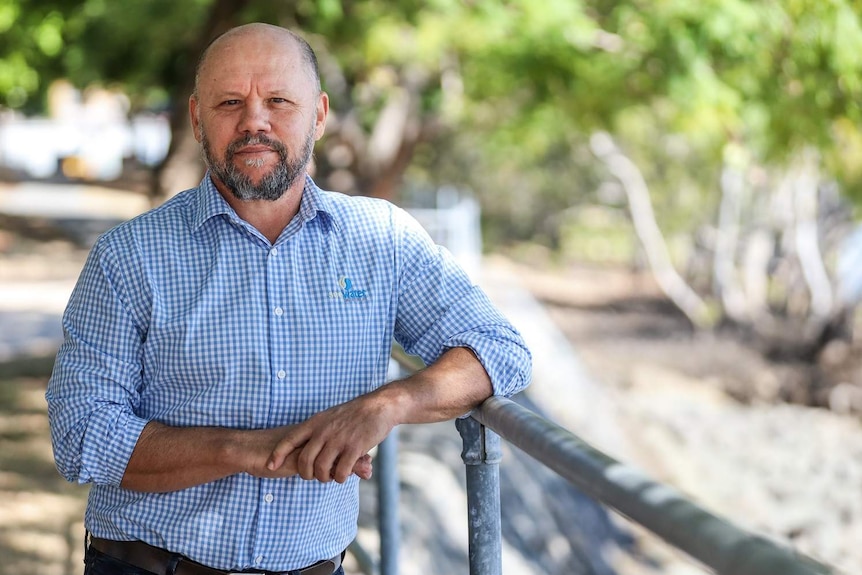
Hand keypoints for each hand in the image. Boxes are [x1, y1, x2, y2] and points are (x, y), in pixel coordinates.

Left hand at [244, 425, 373, 480]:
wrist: (379, 406)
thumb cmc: (355, 413)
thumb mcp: (330, 416)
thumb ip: (318, 430)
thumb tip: (305, 444)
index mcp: (316, 422)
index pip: (289, 439)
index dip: (277, 454)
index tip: (270, 466)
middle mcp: (324, 431)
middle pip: (304, 461)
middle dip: (306, 474)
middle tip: (313, 476)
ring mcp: (339, 440)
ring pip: (321, 469)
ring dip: (324, 478)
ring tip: (331, 476)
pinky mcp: (354, 448)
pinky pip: (340, 472)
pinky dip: (340, 478)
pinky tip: (344, 475)